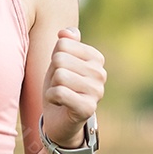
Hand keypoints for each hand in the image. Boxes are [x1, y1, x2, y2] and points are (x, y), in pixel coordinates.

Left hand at [41, 27, 105, 146]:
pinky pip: (59, 92)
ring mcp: (97, 91)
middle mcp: (101, 73)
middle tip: (60, 86)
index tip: (61, 73)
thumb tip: (65, 32)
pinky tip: (60, 104)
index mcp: (96, 58)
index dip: (55, 59)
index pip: (63, 44)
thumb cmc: (59, 87)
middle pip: (60, 59)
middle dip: (53, 74)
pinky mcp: (88, 108)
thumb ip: (64, 44)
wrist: (60, 121)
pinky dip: (51, 98)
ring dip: (53, 87)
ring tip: (61, 95)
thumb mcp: (59, 62)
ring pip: (59, 75)